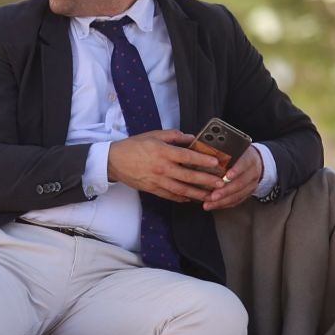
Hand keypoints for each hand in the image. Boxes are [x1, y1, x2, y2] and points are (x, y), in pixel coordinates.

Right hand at [108, 129, 222, 202]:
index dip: (202, 160)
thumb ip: (174, 136)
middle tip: (220, 183)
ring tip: (210, 196)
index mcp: (163, 152)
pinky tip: (191, 199)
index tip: (216, 163)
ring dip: (197, 193)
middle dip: (206, 180)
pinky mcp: (153, 189)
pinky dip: (182, 198)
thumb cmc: (134, 145)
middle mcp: (162, 168)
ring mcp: (157, 180)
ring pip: (181, 189)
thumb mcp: (154, 135)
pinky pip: (170, 196)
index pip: (187, 156)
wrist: (114, 161)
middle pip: (188, 176)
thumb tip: (191, 138)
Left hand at [202, 144, 263, 210]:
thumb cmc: (239, 154)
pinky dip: (225, 204)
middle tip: (212, 196)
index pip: (244, 164)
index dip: (236, 170)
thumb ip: (223, 151)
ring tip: (209, 204)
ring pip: (238, 195)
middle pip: (240, 183)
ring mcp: (252, 184)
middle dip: (225, 191)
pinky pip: (237, 201)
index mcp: (249, 158)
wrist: (256, 161)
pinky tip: (214, 205)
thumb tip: (203, 152)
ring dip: (223, 201)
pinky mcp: (249, 193)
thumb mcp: (235, 148)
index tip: (227, 175)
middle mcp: (252, 172)